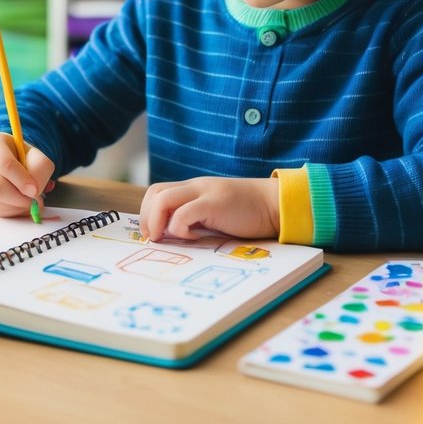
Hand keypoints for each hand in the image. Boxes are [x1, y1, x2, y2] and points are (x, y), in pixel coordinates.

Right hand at [0, 133, 54, 217]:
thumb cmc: (17, 155)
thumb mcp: (33, 153)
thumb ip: (40, 167)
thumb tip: (35, 192)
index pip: (4, 164)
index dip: (22, 180)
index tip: (35, 191)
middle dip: (19, 198)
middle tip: (35, 201)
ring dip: (16, 208)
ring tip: (30, 203)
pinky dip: (10, 212)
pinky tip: (19, 205)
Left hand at [138, 176, 279, 240]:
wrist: (276, 205)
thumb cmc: (248, 214)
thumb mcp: (216, 213)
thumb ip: (196, 218)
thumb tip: (172, 235)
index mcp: (194, 189)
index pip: (158, 191)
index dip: (147, 211)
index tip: (152, 233)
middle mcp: (196, 186)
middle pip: (155, 192)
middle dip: (146, 217)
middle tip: (153, 237)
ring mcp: (205, 192)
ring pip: (163, 198)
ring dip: (156, 221)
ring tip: (164, 237)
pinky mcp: (215, 203)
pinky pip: (184, 213)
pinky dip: (180, 228)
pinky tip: (195, 237)